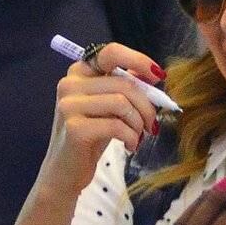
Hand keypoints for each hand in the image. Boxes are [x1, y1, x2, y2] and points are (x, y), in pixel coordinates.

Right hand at [40, 43, 166, 199]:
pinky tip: (130, 146)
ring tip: (138, 137)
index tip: (159, 76)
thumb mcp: (110, 108)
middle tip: (152, 125)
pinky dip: (131, 137)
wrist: (66, 172)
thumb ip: (126, 87)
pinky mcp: (74, 128)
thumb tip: (153, 75)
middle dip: (147, 106)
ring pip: (122, 103)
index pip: (111, 52)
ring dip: (139, 124)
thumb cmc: (92, 137)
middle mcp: (69, 84)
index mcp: (79, 72)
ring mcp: (69, 105)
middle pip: (124, 84)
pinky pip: (117, 126)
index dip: (138, 60)